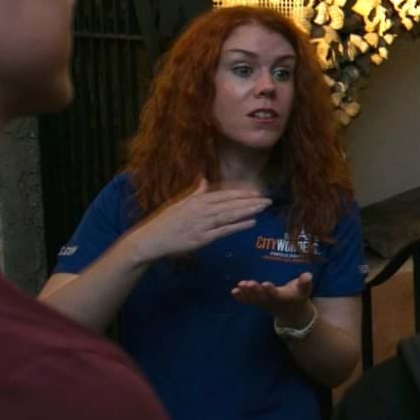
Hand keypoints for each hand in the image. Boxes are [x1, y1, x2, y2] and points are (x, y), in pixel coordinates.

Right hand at [122, 177, 269, 263]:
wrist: (150, 239)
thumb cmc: (165, 222)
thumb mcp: (179, 203)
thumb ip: (195, 192)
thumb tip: (203, 179)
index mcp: (197, 201)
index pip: (224, 195)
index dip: (242, 193)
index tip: (257, 192)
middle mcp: (201, 210)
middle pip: (231, 204)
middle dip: (251, 201)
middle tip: (268, 200)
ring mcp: (202, 224)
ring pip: (230, 215)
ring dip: (248, 211)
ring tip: (263, 207)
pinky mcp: (202, 239)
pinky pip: (224, 231)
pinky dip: (238, 226)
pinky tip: (252, 222)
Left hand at [232, 272, 314, 324]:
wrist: (291, 313)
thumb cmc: (298, 296)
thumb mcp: (304, 290)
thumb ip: (305, 283)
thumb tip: (308, 275)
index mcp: (283, 297)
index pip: (275, 294)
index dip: (270, 290)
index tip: (265, 284)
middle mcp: (271, 301)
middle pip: (261, 296)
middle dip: (255, 290)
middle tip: (249, 283)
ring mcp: (262, 303)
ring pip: (252, 299)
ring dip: (245, 293)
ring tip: (239, 286)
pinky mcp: (257, 303)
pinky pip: (247, 301)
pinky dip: (240, 297)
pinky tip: (233, 291)